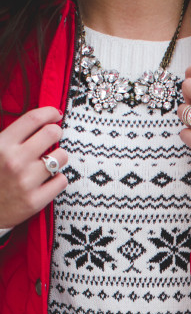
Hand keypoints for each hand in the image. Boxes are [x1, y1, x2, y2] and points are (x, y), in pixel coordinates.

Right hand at [0, 106, 68, 231]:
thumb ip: (12, 137)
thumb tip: (38, 121)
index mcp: (2, 145)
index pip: (32, 119)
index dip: (48, 113)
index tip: (55, 114)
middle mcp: (15, 161)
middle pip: (51, 133)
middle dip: (56, 132)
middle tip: (54, 136)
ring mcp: (26, 181)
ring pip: (61, 157)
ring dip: (59, 157)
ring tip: (50, 161)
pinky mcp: (35, 201)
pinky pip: (62, 181)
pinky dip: (58, 179)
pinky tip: (49, 180)